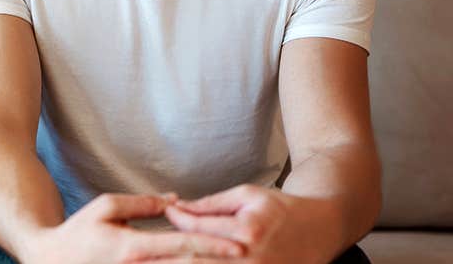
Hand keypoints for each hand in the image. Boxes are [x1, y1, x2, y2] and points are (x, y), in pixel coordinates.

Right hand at [18, 193, 245, 263]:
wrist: (52, 261)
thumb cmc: (78, 232)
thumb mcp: (106, 207)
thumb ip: (142, 203)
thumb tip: (175, 200)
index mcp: (133, 249)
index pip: (182, 247)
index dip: (214, 246)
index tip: (239, 245)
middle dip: (219, 262)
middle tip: (249, 256)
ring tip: (232, 262)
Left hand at [162, 184, 335, 263]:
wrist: (322, 228)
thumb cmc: (280, 208)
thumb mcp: (246, 195)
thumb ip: (209, 206)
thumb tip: (174, 210)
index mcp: (246, 230)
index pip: (196, 232)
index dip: (170, 228)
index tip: (146, 229)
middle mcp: (250, 258)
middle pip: (194, 263)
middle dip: (161, 262)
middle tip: (131, 259)